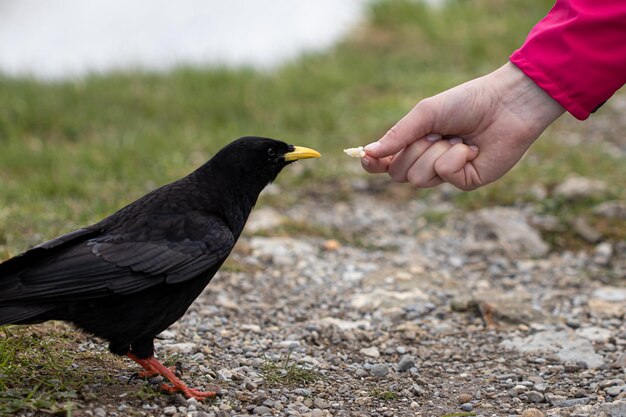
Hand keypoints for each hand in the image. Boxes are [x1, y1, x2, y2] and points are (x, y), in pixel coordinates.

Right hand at [361, 62, 564, 189]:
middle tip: (434, 134)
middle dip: (413, 152)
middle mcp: (428, 161)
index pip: (386, 163)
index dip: (374, 164)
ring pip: (420, 178)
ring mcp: (446, 174)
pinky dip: (455, 158)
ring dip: (435, 153)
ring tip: (457, 139)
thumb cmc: (466, 103)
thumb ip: (397, 135)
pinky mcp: (466, 181)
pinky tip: (472, 148)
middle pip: (399, 173)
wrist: (506, 103)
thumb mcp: (425, 114)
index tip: (368, 159)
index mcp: (414, 144)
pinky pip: (446, 176)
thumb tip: (368, 153)